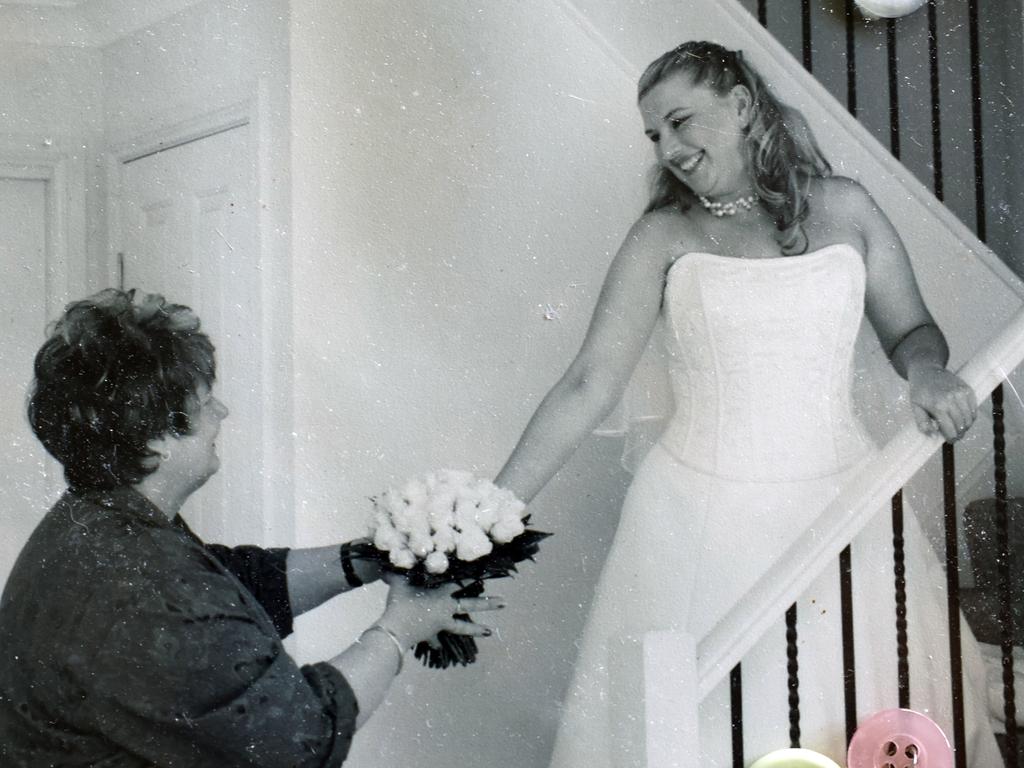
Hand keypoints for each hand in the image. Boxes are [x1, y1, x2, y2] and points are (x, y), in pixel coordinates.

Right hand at [378, 573, 504, 648]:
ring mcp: (440, 624)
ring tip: (490, 632)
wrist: (395, 632)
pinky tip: (440, 648)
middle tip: (504, 603)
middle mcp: (445, 609)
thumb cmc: (400, 604)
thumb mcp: (399, 584)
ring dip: (475, 629)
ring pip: (461, 627)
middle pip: (470, 605)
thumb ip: (397, 573)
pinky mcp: (431, 634)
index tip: (488, 572)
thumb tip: (388, 563)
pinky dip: (438, 642)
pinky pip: (437, 639)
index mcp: (442, 595)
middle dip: (488, 604)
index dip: (473, 576)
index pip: (460, 582)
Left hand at [908, 363, 977, 441]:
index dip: (951, 438)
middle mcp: (952, 400)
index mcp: (938, 406)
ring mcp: (961, 394)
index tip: (950, 441)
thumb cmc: (919, 391)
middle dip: (959, 433)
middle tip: (955, 436)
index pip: (951, 429)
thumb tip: (933, 436)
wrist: (926, 371)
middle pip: (962, 425)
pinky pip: (974, 408)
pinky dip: (971, 416)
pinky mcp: (967, 389)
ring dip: (966, 426)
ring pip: (970, 418)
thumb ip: (923, 423)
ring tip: (959, 428)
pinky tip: (964, 418)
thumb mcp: (915, 408)